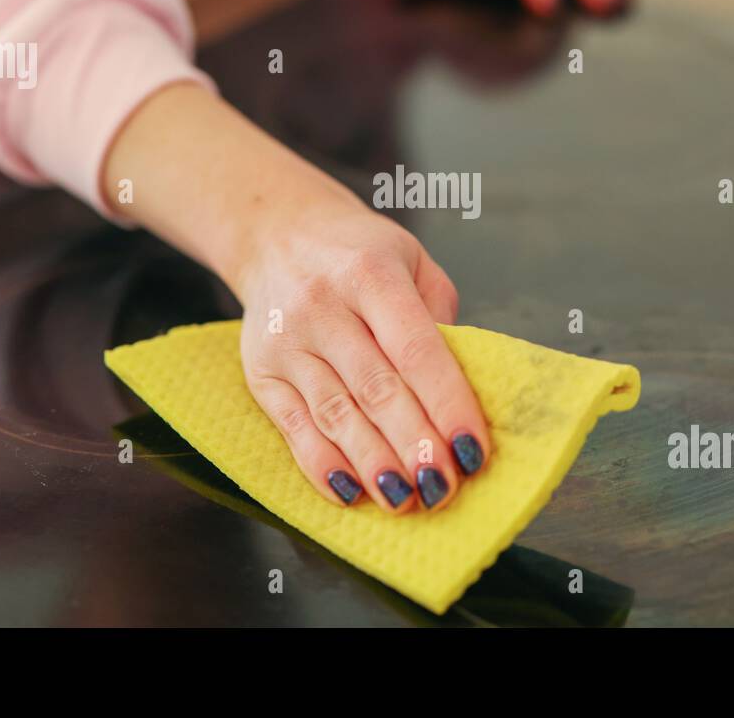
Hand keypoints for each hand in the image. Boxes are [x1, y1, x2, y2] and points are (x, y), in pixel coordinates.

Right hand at [234, 188, 490, 513]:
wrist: (276, 233)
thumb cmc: (358, 254)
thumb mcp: (411, 260)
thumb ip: (438, 318)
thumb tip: (459, 391)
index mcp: (370, 273)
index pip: (415, 349)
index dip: (447, 403)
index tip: (473, 448)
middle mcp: (322, 306)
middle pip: (375, 388)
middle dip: (414, 444)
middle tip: (443, 486)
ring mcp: (287, 341)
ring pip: (335, 414)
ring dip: (373, 463)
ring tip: (406, 500)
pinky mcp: (260, 371)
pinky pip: (293, 427)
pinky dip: (322, 465)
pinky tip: (352, 492)